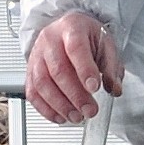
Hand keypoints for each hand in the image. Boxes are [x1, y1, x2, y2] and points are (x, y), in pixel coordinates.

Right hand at [25, 10, 122, 124]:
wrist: (68, 30)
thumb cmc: (86, 37)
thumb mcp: (106, 45)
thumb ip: (111, 67)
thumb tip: (114, 89)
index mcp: (72, 28)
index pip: (76, 48)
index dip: (84, 70)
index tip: (94, 88)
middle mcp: (50, 40)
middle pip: (58, 69)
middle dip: (75, 95)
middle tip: (89, 110)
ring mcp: (37, 55)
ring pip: (42, 83)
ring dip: (60, 105)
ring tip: (76, 116)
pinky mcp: (30, 71)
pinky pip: (32, 92)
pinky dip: (45, 109)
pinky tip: (60, 117)